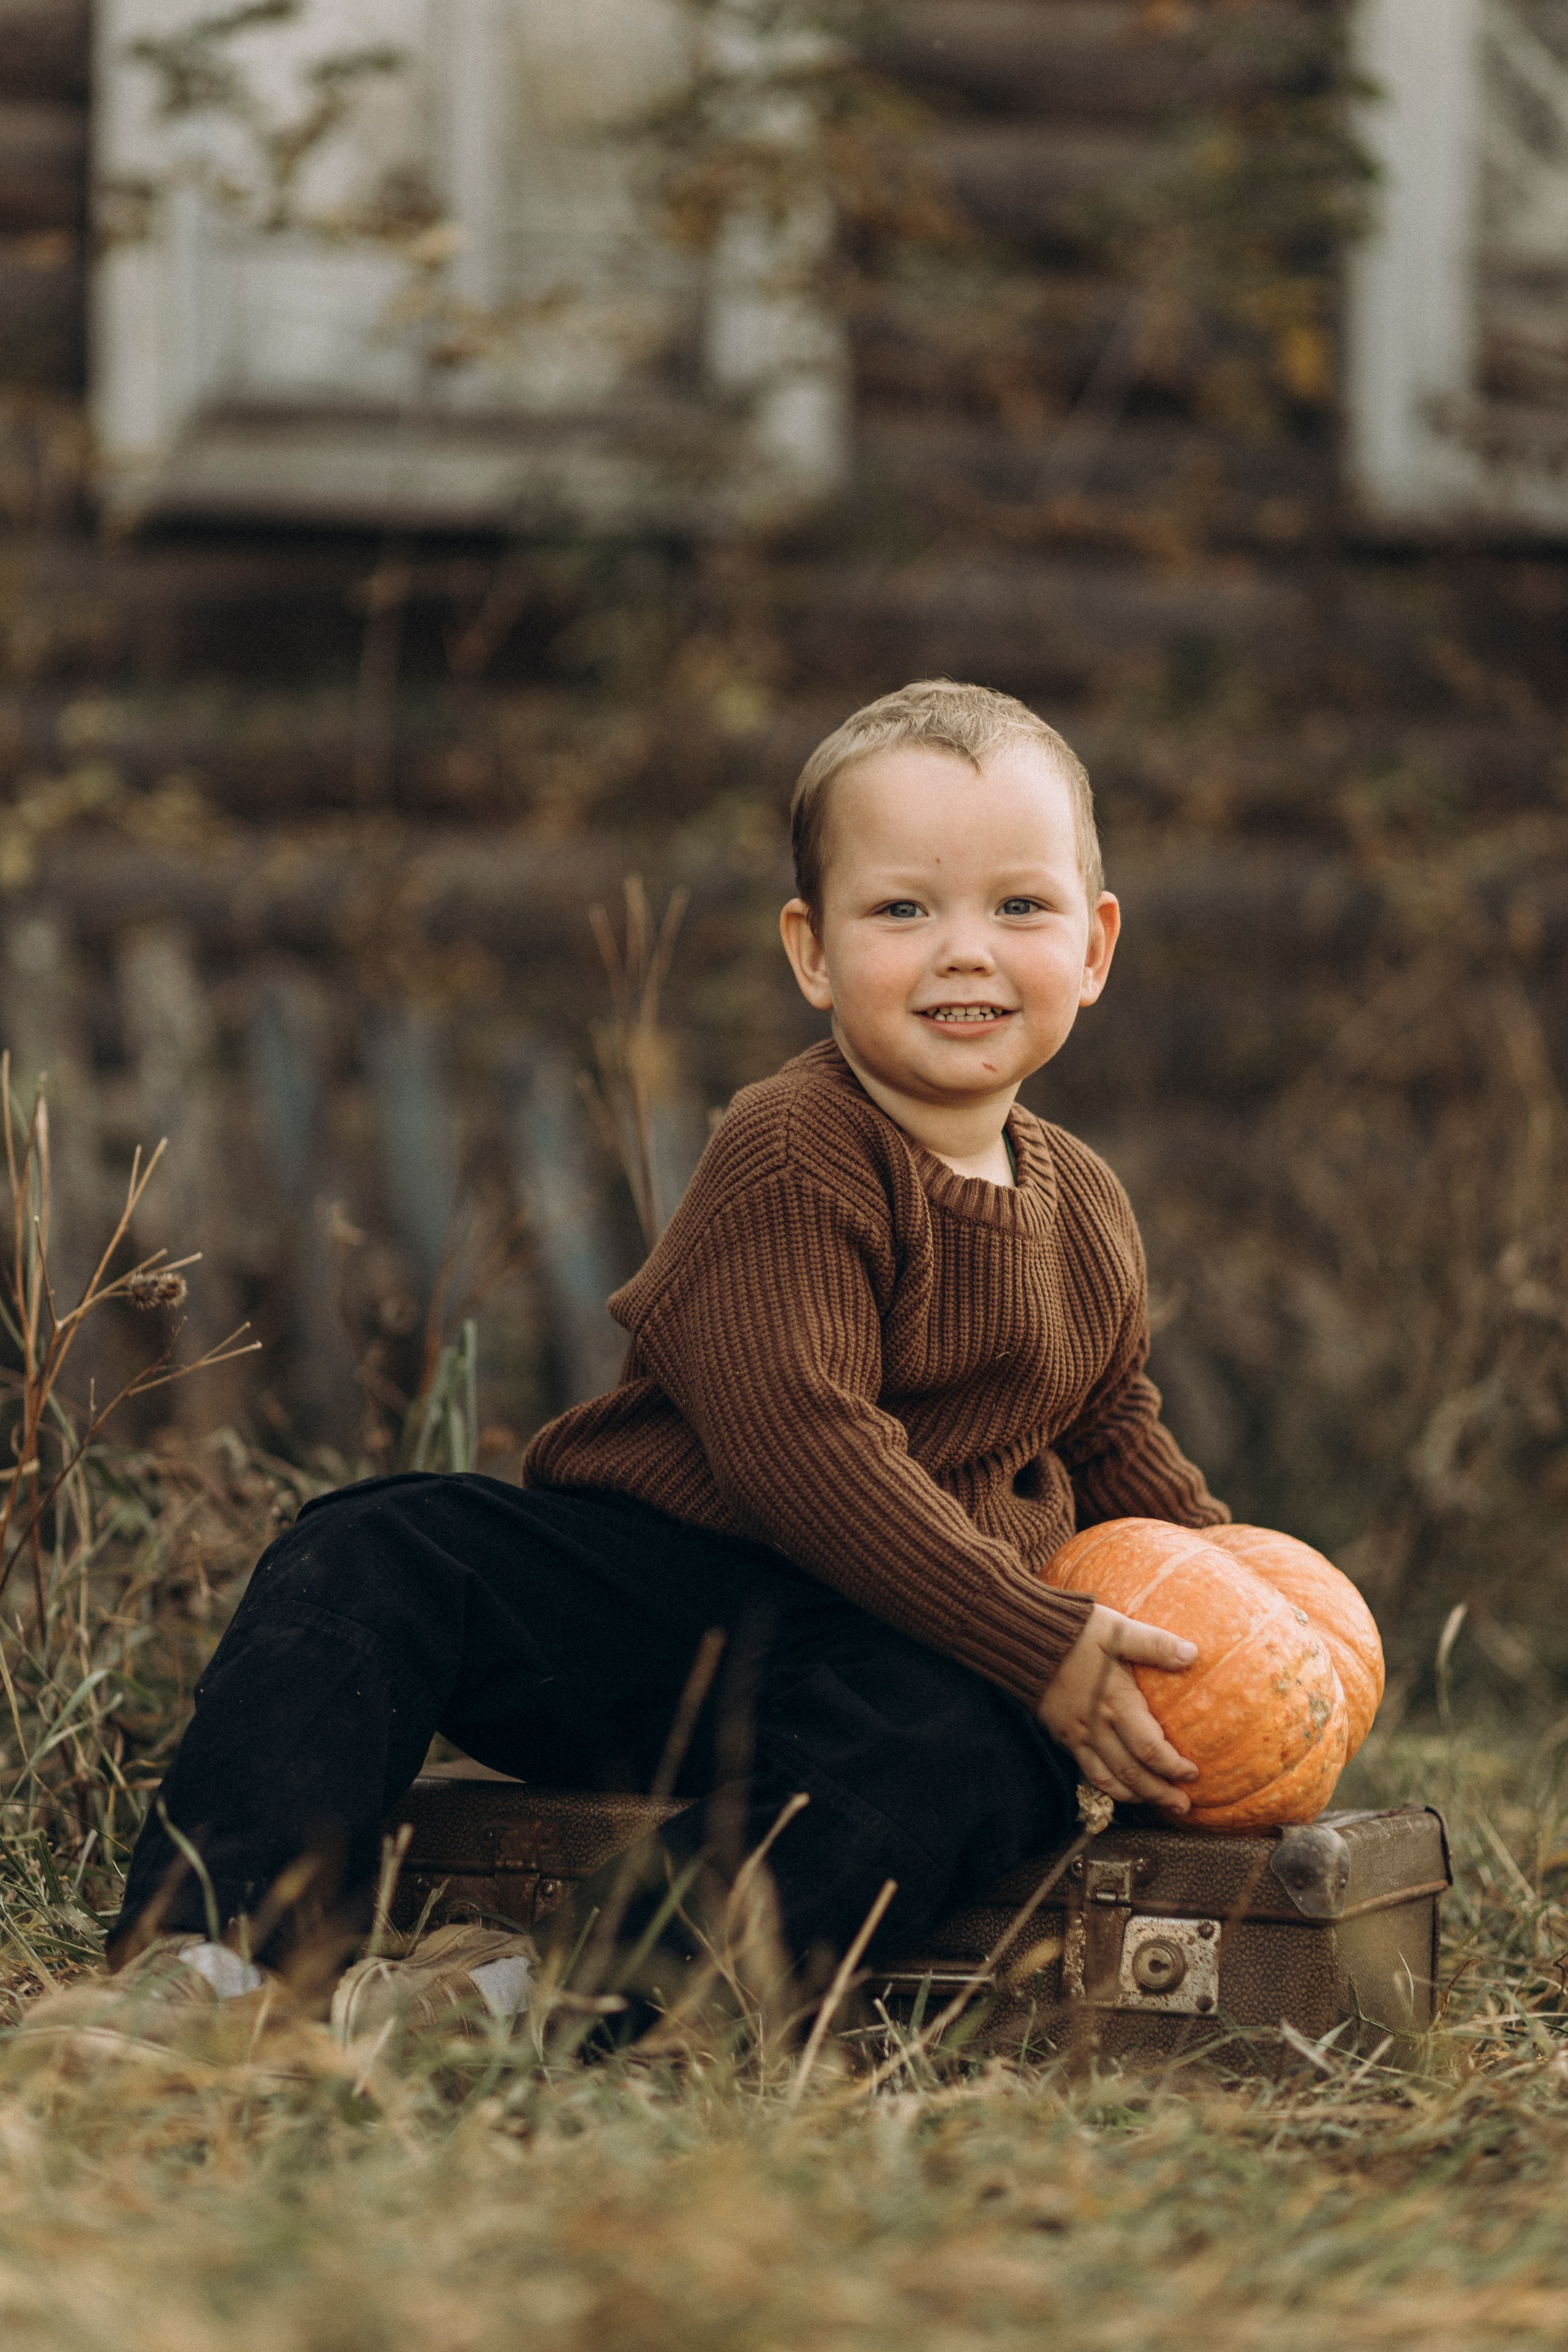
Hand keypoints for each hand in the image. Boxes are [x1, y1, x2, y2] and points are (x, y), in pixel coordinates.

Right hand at [1039, 1604, 1198, 1812]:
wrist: (1023, 1638)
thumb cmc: (1075, 1632)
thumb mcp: (1119, 1630)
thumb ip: (1155, 1645)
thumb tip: (1193, 1654)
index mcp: (1116, 1703)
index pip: (1150, 1749)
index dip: (1173, 1767)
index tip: (1193, 1774)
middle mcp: (1097, 1727)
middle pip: (1133, 1774)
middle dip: (1161, 1793)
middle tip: (1183, 1806)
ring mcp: (1077, 1735)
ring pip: (1110, 1780)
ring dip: (1137, 1797)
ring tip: (1157, 1803)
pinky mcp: (1063, 1735)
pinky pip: (1087, 1771)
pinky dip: (1108, 1787)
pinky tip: (1120, 1789)